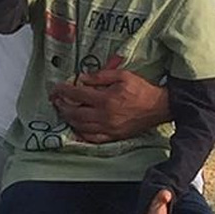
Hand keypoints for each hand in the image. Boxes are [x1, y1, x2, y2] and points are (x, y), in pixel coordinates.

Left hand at [49, 69, 169, 142]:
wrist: (159, 107)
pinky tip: (76, 127)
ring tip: (63, 112)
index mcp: (106, 99)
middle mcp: (105, 116)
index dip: (64, 91)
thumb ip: (100, 76)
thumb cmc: (141, 89)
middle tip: (56, 101)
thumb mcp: (122, 75)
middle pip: (76, 113)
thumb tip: (82, 78)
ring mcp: (109, 128)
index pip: (78, 94)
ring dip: (69, 119)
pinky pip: (93, 138)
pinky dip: (81, 133)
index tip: (57, 88)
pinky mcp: (114, 136)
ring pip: (81, 127)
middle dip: (62, 106)